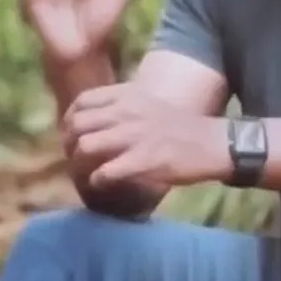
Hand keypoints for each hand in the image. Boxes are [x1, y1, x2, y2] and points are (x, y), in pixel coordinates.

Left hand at [62, 84, 227, 188]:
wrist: (212, 142)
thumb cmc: (181, 125)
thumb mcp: (149, 103)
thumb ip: (123, 106)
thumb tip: (96, 119)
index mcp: (128, 96)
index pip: (82, 101)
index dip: (69, 119)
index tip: (70, 133)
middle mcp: (127, 112)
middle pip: (77, 124)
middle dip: (68, 144)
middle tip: (72, 157)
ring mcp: (134, 136)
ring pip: (85, 147)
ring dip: (78, 164)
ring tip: (83, 173)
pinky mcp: (143, 160)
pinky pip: (105, 172)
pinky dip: (97, 181)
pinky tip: (101, 184)